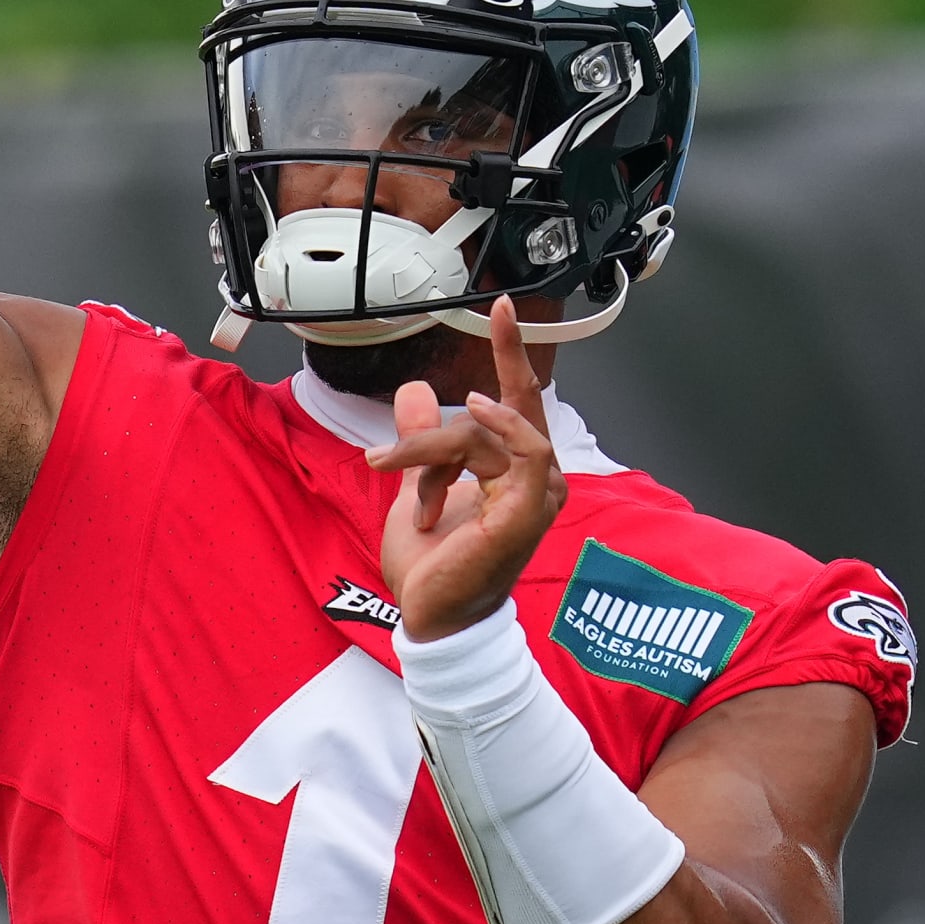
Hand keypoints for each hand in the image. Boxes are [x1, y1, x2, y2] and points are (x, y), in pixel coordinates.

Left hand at [367, 297, 565, 639]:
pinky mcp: (530, 510)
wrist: (429, 617)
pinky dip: (498, 430)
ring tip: (390, 473)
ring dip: (432, 450)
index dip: (513, 351)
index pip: (521, 399)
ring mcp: (538, 495)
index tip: (503, 306)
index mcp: (516, 471)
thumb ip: (423, 441)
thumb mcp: (417, 486)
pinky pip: (527, 450)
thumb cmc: (432, 567)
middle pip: (500, 409)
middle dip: (446, 422)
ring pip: (488, 430)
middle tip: (387, 455)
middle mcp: (536, 479)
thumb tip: (415, 393)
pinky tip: (468, 420)